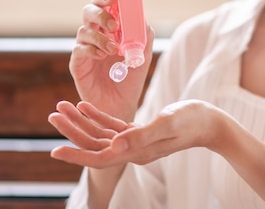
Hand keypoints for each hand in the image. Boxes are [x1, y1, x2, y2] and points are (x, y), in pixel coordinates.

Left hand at [49, 100, 264, 201]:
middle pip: (95, 145)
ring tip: (61, 107)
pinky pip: (112, 126)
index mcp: (137, 152)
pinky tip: (85, 106)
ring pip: (100, 135)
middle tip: (52, 114)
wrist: (211, 122)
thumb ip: (142, 134)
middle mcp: (133, 150)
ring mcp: (136, 142)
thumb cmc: (194, 121)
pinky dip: (97, 116)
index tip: (53, 151)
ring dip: (80, 122)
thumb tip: (115, 145)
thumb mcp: (168, 124)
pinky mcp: (140, 132)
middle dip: (71, 131)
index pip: (100, 158)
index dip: (76, 155)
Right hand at [71, 0, 154, 120]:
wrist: (121, 105)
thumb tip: (141, 16)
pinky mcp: (77, 64)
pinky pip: (79, 49)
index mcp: (110, 29)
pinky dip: (91, 49)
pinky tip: (102, 57)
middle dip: (100, 12)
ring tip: (113, 50)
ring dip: (100, 37)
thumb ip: (144, 35)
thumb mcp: (143, 55)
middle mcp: (95, 35)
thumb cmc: (130, 79)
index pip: (104, 5)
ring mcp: (84, 48)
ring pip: (83, 30)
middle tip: (114, 24)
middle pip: (89, 11)